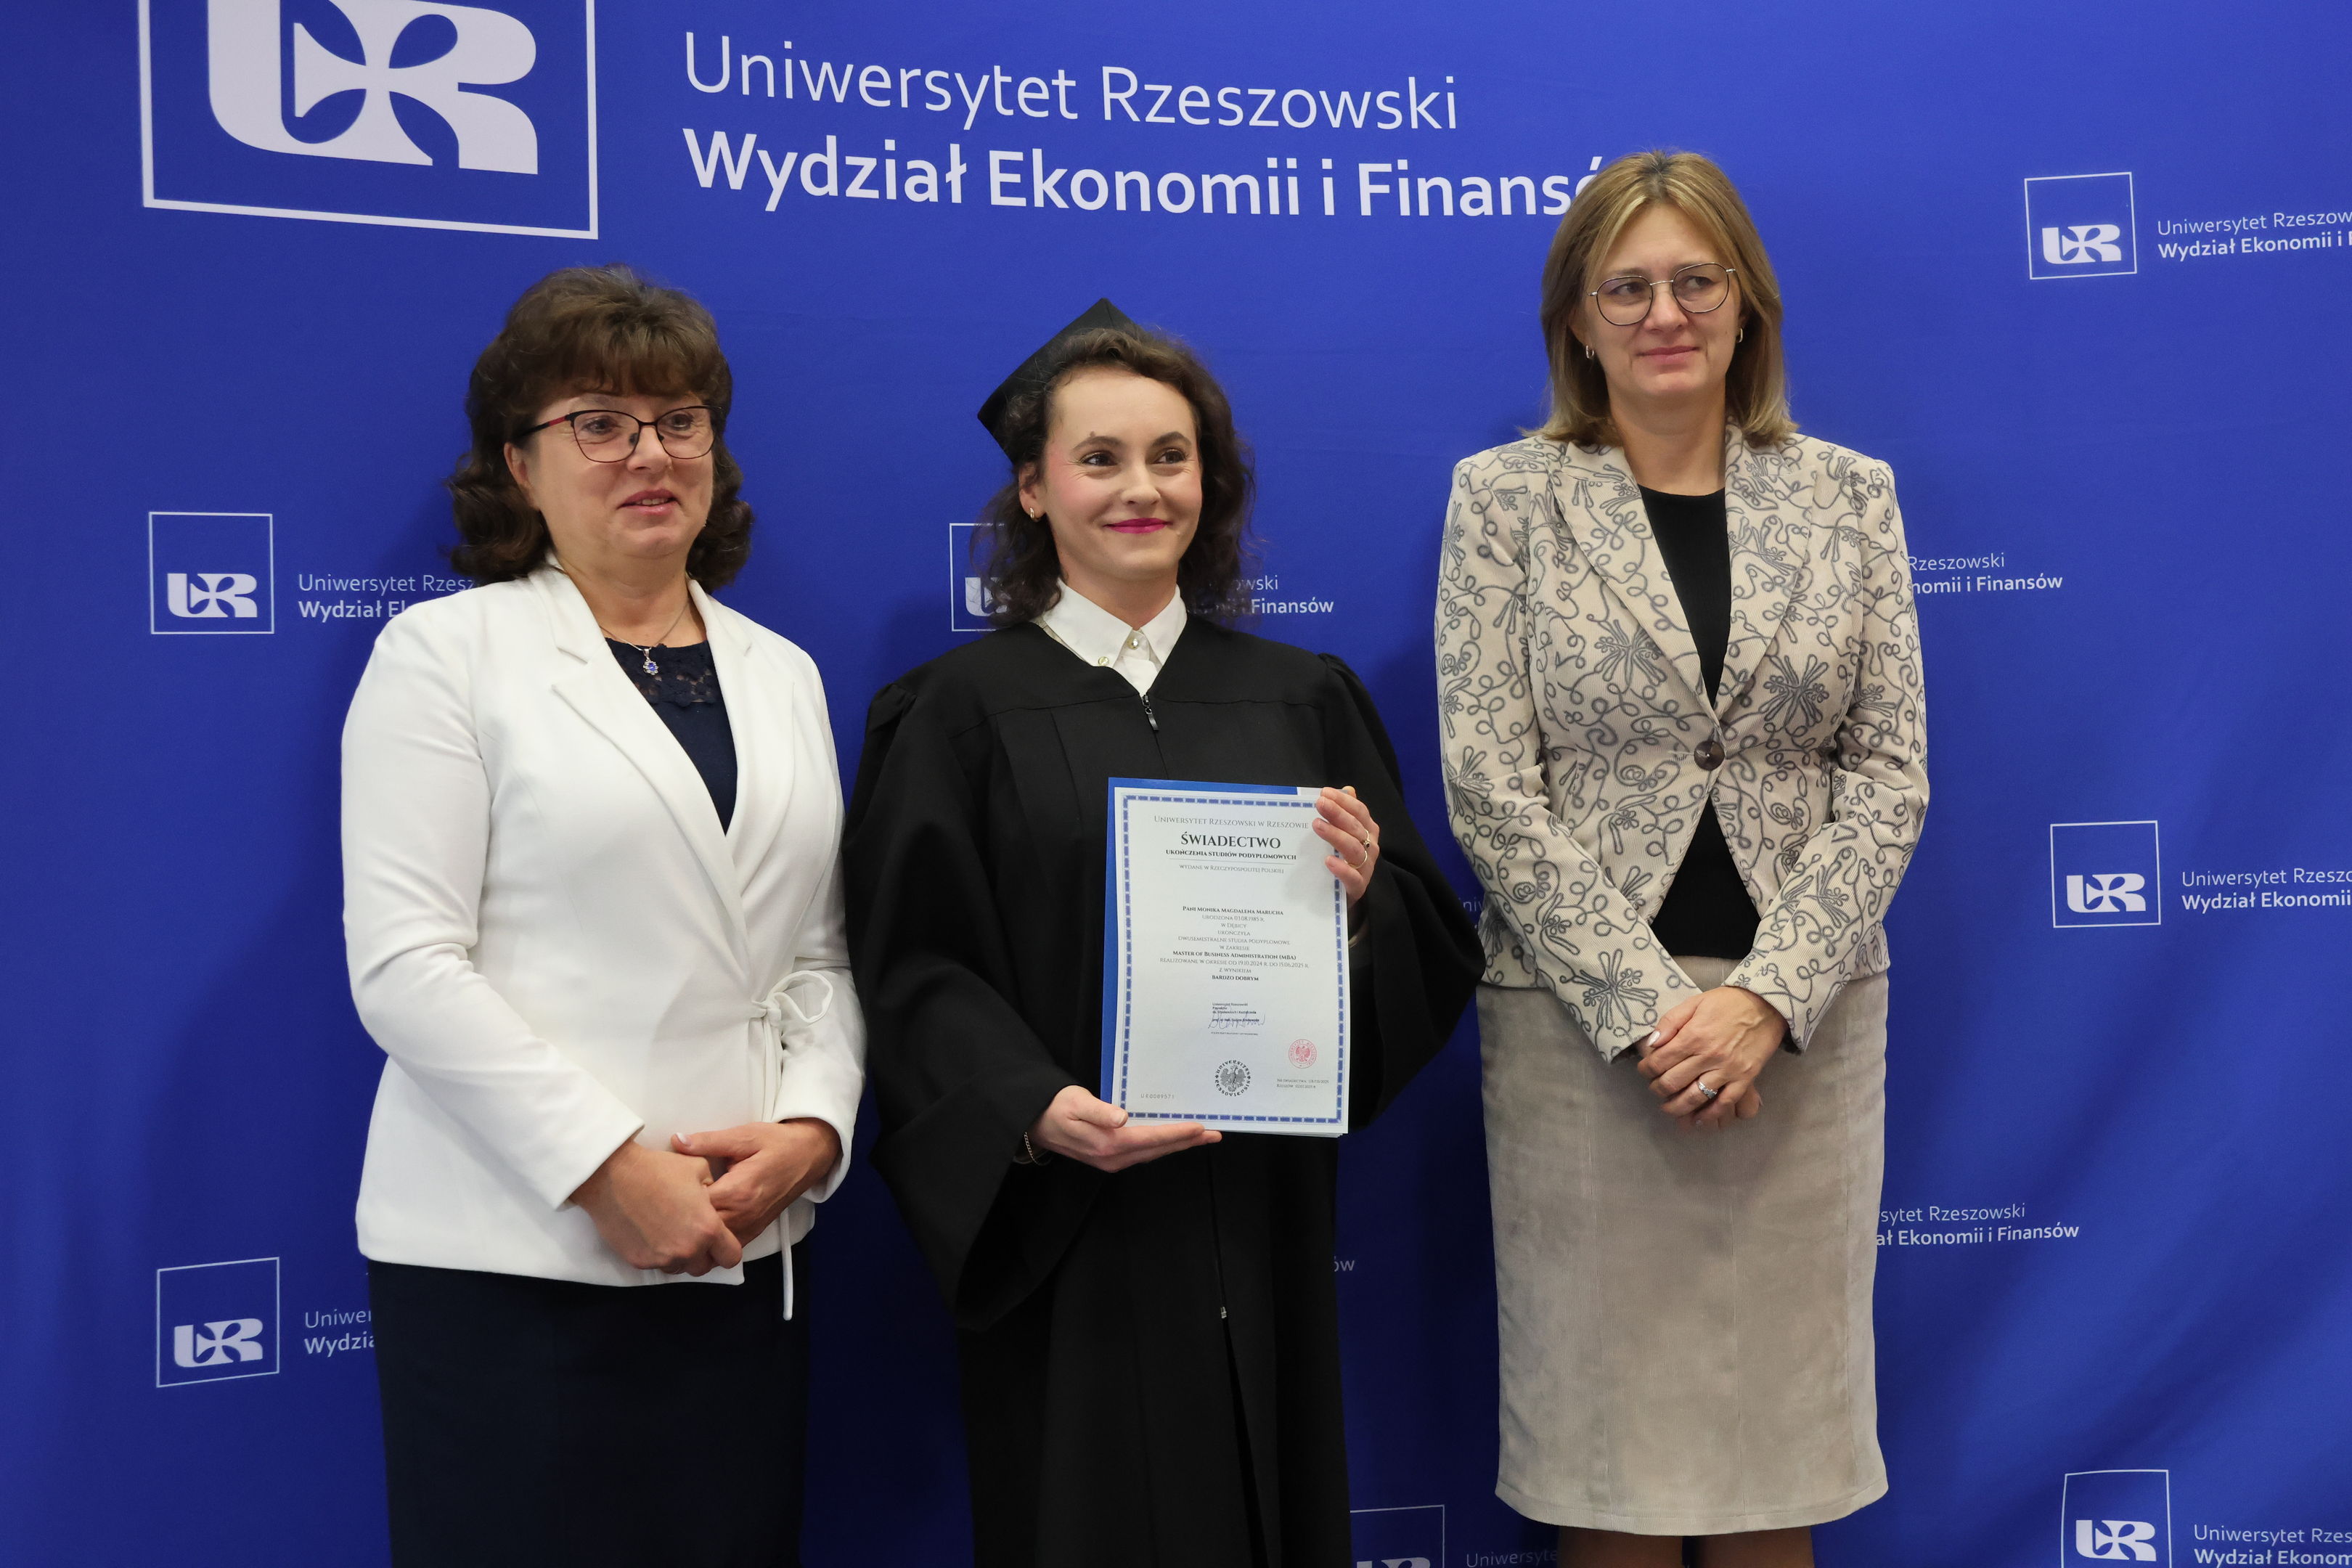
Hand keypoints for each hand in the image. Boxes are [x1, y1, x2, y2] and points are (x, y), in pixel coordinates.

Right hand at [569, 1140, 742, 1274]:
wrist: (613, 1176)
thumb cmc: (657, 1168)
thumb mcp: (699, 1168)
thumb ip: (713, 1188)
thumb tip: (711, 1199)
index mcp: (707, 1228)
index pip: (731, 1256)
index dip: (727, 1248)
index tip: (720, 1240)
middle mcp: (687, 1250)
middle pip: (704, 1267)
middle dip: (703, 1254)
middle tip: (693, 1235)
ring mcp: (662, 1258)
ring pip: (680, 1268)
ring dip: (680, 1256)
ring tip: (672, 1233)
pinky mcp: (639, 1261)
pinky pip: (657, 1264)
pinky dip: (658, 1254)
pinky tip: (651, 1233)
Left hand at [672, 1119, 842, 1242]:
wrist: (808, 1156)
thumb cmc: (778, 1144)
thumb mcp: (744, 1135)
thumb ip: (708, 1141)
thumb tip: (677, 1141)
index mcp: (738, 1191)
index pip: (695, 1208)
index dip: (676, 1199)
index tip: (667, 1187)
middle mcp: (744, 1216)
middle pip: (700, 1231)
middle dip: (681, 1220)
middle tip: (666, 1203)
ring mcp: (749, 1228)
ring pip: (711, 1245)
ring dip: (694, 1233)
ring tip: (678, 1216)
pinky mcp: (753, 1232)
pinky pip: (725, 1247)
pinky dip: (709, 1241)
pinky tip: (699, 1226)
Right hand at [1029, 1085, 1220, 1172]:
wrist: (1034, 1122)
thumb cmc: (1055, 1107)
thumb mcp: (1075, 1102)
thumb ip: (1099, 1111)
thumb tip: (1122, 1118)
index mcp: (1107, 1144)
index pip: (1151, 1139)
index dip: (1177, 1133)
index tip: (1200, 1128)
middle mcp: (1113, 1157)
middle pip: (1158, 1149)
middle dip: (1187, 1142)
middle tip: (1215, 1134)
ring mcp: (1112, 1160)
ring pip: (1153, 1153)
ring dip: (1178, 1144)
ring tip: (1201, 1136)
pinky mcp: (1110, 1157)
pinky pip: (1143, 1152)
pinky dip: (1162, 1145)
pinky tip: (1173, 1138)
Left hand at [1312, 786, 1380, 905]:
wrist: (1345, 896)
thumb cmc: (1344, 859)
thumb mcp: (1343, 834)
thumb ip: (1345, 813)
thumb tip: (1348, 789)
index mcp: (1367, 831)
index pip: (1359, 811)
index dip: (1343, 801)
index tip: (1324, 792)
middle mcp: (1370, 846)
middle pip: (1356, 827)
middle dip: (1338, 814)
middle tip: (1320, 804)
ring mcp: (1366, 867)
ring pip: (1354, 849)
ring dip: (1336, 835)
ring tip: (1317, 826)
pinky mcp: (1358, 887)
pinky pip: (1353, 878)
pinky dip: (1342, 869)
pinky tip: (1328, 860)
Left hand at [1637, 986, 1787, 1130]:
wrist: (1766, 1005)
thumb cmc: (1727, 1003)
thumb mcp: (1694, 1003)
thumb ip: (1670, 1022)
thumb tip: (1652, 1044)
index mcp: (1693, 1036)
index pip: (1660, 1061)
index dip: (1646, 1069)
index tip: (1644, 1071)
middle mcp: (1708, 1056)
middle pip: (1673, 1081)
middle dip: (1657, 1089)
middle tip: (1654, 1089)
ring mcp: (1727, 1070)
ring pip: (1695, 1097)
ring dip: (1677, 1107)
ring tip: (1668, 1108)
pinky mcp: (1744, 1079)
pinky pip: (1724, 1102)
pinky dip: (1710, 1115)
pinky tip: (1698, 1120)